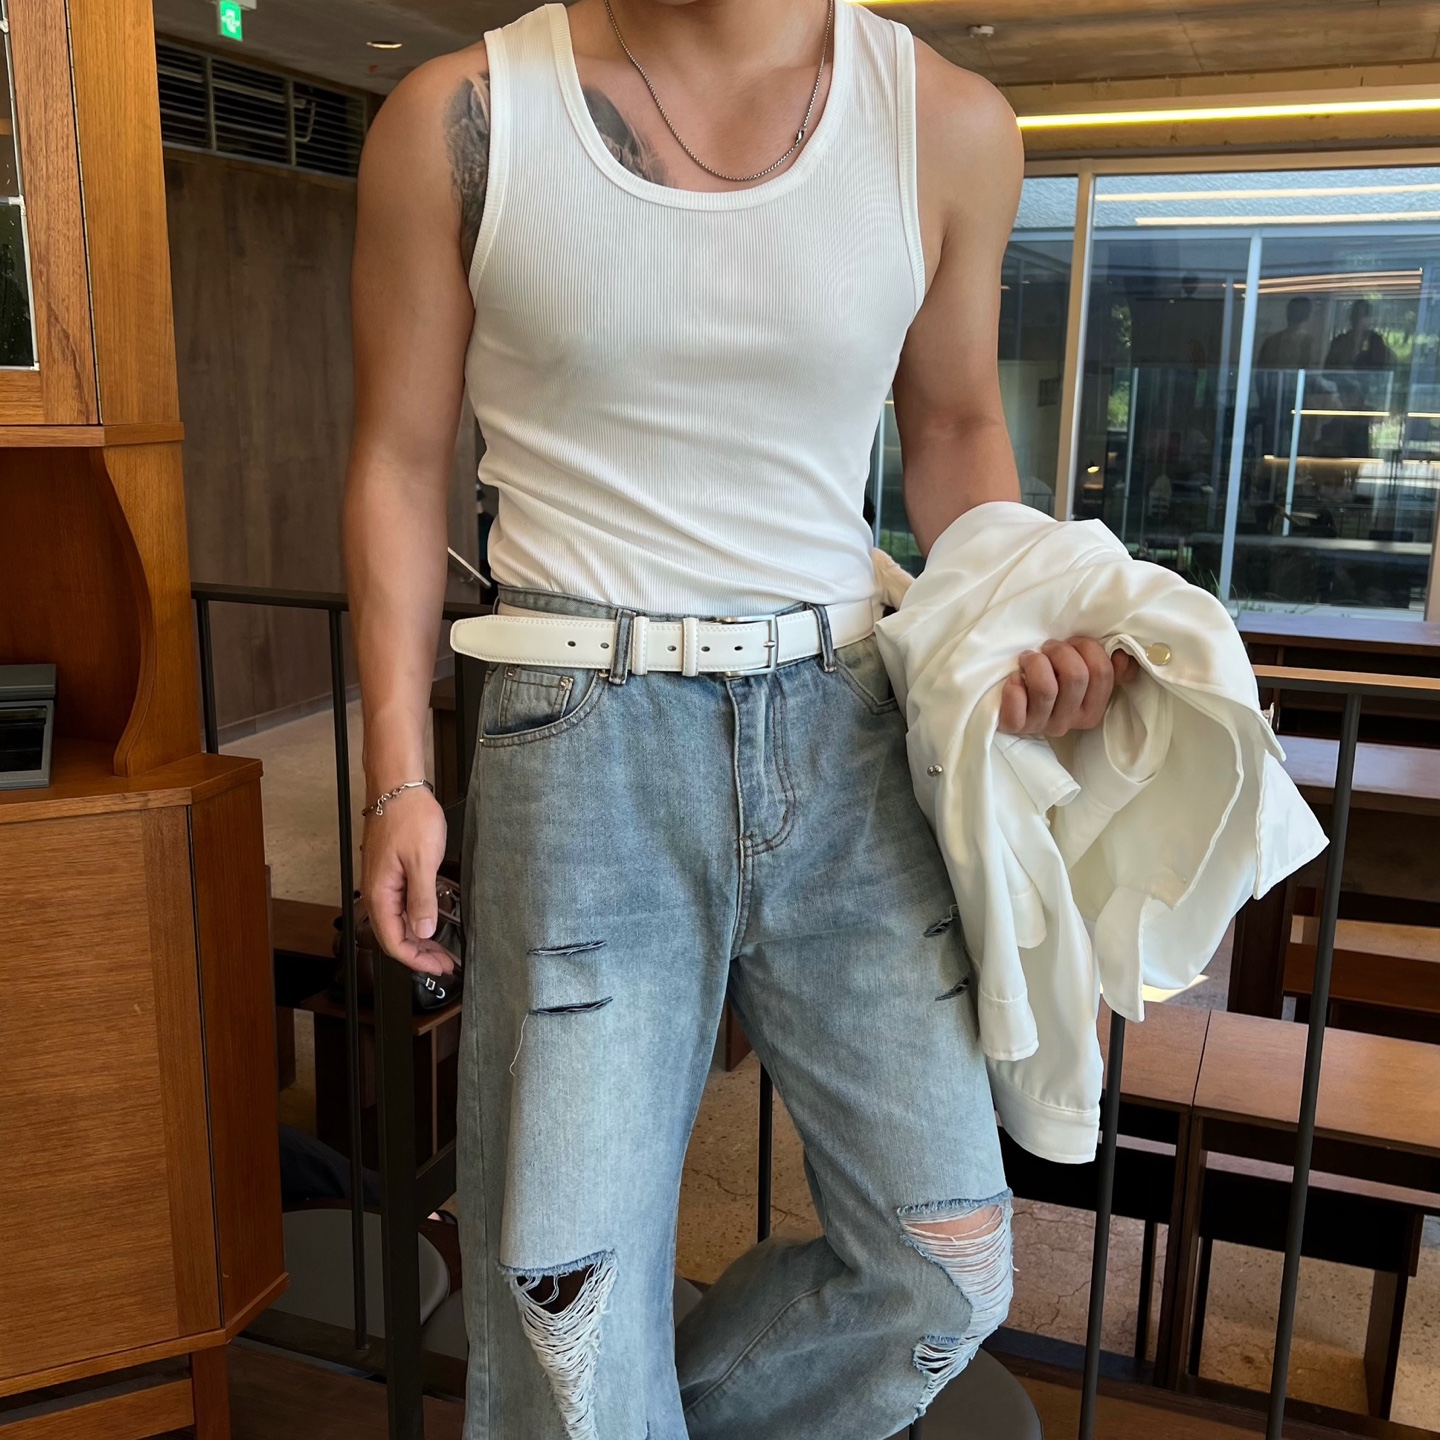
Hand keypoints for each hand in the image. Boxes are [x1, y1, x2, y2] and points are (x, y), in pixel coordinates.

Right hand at [360, 787, 455, 975]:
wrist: (400, 787)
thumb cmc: (408, 816)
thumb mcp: (423, 861)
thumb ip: (422, 899)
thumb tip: (423, 930)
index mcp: (380, 893)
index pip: (393, 941)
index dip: (416, 959)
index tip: (438, 967)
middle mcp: (377, 891)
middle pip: (394, 935)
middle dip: (419, 954)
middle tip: (445, 963)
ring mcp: (383, 882)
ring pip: (398, 921)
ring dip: (419, 938)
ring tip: (441, 949)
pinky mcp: (392, 873)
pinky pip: (401, 905)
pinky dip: (416, 918)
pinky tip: (431, 921)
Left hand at [998, 638, 1137, 737]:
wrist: (1007, 698)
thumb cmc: (1050, 677)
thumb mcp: (1082, 673)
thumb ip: (1108, 668)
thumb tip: (1122, 656)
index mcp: (1093, 710)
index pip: (1102, 672)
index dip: (1087, 647)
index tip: (1072, 642)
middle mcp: (1070, 722)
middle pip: (1076, 676)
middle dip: (1060, 651)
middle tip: (1048, 647)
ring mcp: (1042, 726)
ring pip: (1047, 688)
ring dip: (1036, 662)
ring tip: (1029, 658)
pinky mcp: (1015, 726)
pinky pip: (1017, 706)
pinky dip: (1014, 686)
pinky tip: (1015, 678)